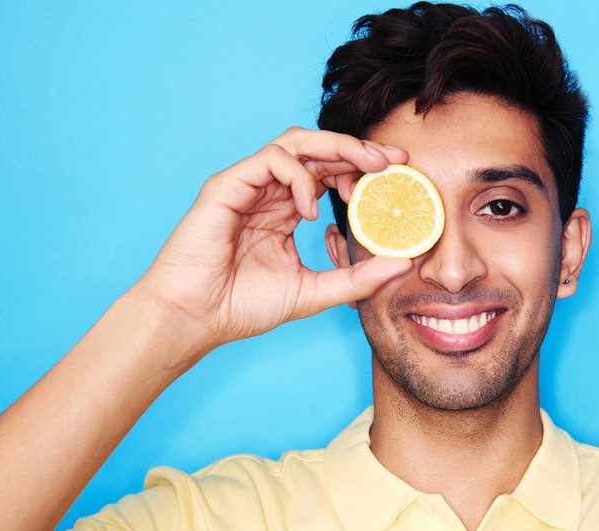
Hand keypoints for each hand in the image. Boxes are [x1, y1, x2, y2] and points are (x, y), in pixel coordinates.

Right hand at [136, 127, 412, 352]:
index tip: (397, 174)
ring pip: (296, 143)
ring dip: (335, 149)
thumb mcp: (314, 292)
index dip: (362, 167)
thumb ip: (357, 278)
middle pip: (318, 149)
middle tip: (393, 160)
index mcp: (286, 209)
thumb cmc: (242, 305)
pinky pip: (271, 161)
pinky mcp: (227, 186)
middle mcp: (269, 191)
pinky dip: (299, 177)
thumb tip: (404, 264)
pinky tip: (310, 209)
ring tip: (363, 170)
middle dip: (358, 149)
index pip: (329, 172)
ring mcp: (247, 185)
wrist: (194, 318)